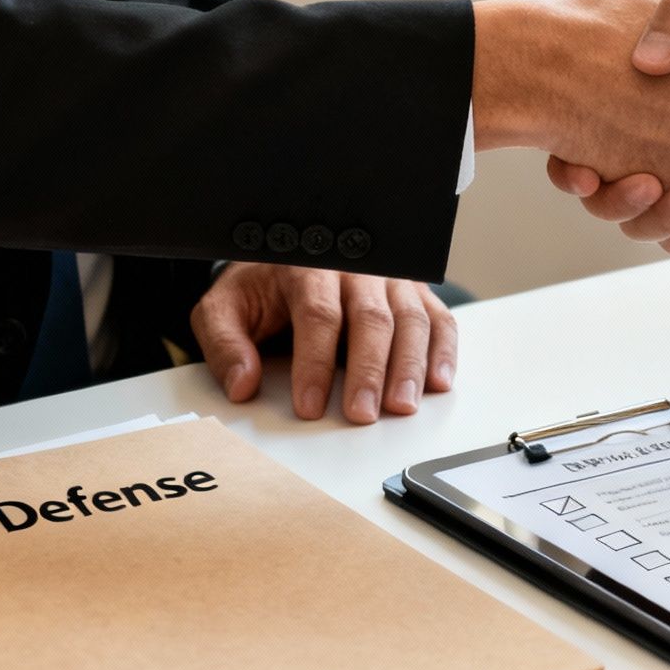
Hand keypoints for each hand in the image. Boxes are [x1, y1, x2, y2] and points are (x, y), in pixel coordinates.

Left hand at [190, 263, 456, 423]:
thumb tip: (242, 385)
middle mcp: (356, 268)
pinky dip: (444, 351)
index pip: (318, 314)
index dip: (315, 363)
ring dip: (409, 366)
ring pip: (410, 318)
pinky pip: (438, 319)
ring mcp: (390, 279)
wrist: (288, 255)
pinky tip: (438, 383)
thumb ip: (226, 344)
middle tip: (363, 413)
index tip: (310, 406)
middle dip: (369, 370)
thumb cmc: (261, 288)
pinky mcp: (414, 293)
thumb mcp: (225, 309)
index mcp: (306, 267)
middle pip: (371, 317)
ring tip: (402, 406)